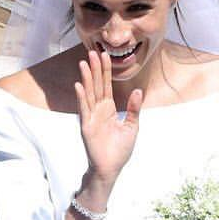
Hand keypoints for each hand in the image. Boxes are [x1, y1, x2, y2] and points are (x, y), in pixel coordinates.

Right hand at [74, 50, 141, 184]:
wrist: (111, 168)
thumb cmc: (120, 150)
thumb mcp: (132, 127)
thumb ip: (133, 109)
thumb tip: (138, 91)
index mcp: (109, 110)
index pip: (106, 86)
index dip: (105, 71)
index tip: (105, 56)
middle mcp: (98, 111)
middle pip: (96, 85)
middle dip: (95, 69)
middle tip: (92, 52)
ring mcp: (91, 117)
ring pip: (89, 93)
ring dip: (86, 78)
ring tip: (83, 63)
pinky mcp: (87, 126)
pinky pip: (84, 109)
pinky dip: (82, 97)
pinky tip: (79, 85)